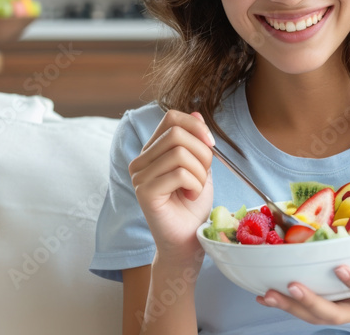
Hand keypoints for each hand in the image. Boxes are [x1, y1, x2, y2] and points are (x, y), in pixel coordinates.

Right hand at [128, 109, 214, 263]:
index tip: (211, 145)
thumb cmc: (193, 205)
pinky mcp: (144, 192)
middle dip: (203, 153)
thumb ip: (197, 141)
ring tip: (196, 189)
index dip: (196, 126)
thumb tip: (196, 111)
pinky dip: (195, 185)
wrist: (188, 239)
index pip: (171, 118)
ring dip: (200, 172)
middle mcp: (140, 161)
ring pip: (180, 153)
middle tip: (203, 176)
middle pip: (178, 134)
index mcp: (153, 151)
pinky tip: (190, 197)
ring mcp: (138, 176)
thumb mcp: (201, 166)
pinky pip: (179, 173)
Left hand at [255, 234, 349, 323]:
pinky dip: (285, 304)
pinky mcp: (330, 307)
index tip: (341, 269)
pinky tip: (265, 294)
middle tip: (293, 285)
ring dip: (291, 306)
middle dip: (312, 302)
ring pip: (316, 316)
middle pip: (336, 314)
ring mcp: (344, 310)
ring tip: (269, 294)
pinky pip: (306, 311)